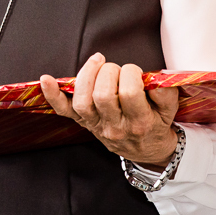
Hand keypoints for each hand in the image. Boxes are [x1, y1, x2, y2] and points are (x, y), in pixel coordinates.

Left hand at [40, 53, 179, 167]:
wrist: (145, 151)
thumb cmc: (156, 124)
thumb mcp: (169, 111)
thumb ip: (166, 93)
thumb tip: (158, 78)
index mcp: (139, 122)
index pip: (130, 93)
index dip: (131, 74)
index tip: (134, 71)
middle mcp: (115, 126)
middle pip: (103, 95)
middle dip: (109, 72)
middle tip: (117, 69)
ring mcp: (95, 126)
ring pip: (82, 101)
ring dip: (87, 75)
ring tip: (97, 63)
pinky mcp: (83, 123)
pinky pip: (63, 111)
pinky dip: (52, 95)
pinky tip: (46, 79)